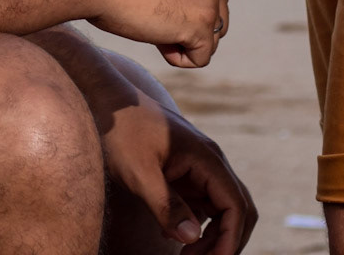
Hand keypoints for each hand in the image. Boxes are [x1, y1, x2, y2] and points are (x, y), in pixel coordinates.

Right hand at [88, 0, 228, 69]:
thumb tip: (184, 10)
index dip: (180, 13)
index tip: (152, 4)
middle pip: (217, 22)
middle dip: (187, 30)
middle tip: (153, 20)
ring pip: (211, 42)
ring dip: (183, 44)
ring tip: (154, 28)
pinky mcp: (202, 24)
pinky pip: (201, 59)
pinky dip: (178, 59)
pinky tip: (157, 41)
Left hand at [102, 81, 256, 252]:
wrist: (106, 102)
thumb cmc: (121, 132)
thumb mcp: (139, 171)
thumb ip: (166, 204)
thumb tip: (191, 238)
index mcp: (206, 158)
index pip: (236, 205)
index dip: (230, 240)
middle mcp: (210, 161)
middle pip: (237, 209)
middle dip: (225, 241)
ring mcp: (199, 167)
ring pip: (222, 210)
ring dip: (211, 238)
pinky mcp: (185, 173)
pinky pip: (202, 205)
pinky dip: (195, 226)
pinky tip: (170, 235)